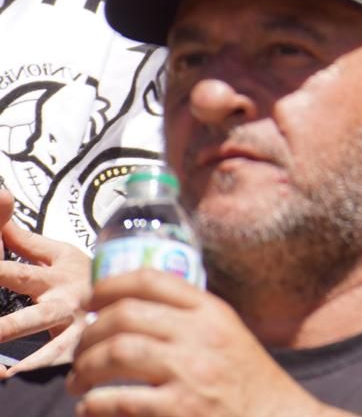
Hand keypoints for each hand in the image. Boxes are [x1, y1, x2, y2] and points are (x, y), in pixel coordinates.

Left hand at [0, 195, 91, 373]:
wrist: (133, 294)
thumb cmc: (85, 274)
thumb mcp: (59, 254)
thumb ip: (25, 240)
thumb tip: (2, 200)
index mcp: (55, 274)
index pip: (19, 272)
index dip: (0, 271)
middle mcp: (66, 300)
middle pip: (36, 314)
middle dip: (12, 325)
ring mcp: (77, 325)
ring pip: (53, 343)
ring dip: (31, 356)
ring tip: (4, 370)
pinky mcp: (84, 346)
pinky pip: (64, 361)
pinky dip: (44, 369)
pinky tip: (20, 376)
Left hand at [67, 270, 332, 416]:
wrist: (277, 416)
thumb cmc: (247, 379)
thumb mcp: (227, 334)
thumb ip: (189, 318)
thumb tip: (129, 310)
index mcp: (212, 312)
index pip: (152, 281)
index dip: (109, 285)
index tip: (89, 299)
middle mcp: (200, 335)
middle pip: (125, 315)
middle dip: (89, 333)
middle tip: (80, 350)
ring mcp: (189, 372)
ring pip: (116, 352)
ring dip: (85, 367)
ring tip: (79, 380)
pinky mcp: (178, 410)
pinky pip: (118, 400)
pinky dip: (94, 403)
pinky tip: (91, 406)